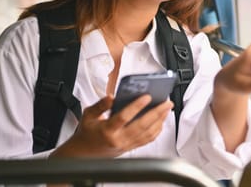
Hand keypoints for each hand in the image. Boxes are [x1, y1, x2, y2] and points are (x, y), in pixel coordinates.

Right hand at [50, 95, 172, 157]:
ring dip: (160, 120)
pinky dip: (157, 130)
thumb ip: (100, 105)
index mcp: (107, 130)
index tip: (147, 96)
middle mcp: (118, 139)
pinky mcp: (131, 148)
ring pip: (148, 133)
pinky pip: (148, 140)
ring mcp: (126, 145)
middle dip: (156, 113)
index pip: (124, 117)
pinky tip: (161, 120)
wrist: (84, 154)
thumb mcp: (88, 115)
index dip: (136, 106)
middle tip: (166, 102)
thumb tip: (111, 97)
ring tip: (167, 108)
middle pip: (141, 126)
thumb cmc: (87, 133)